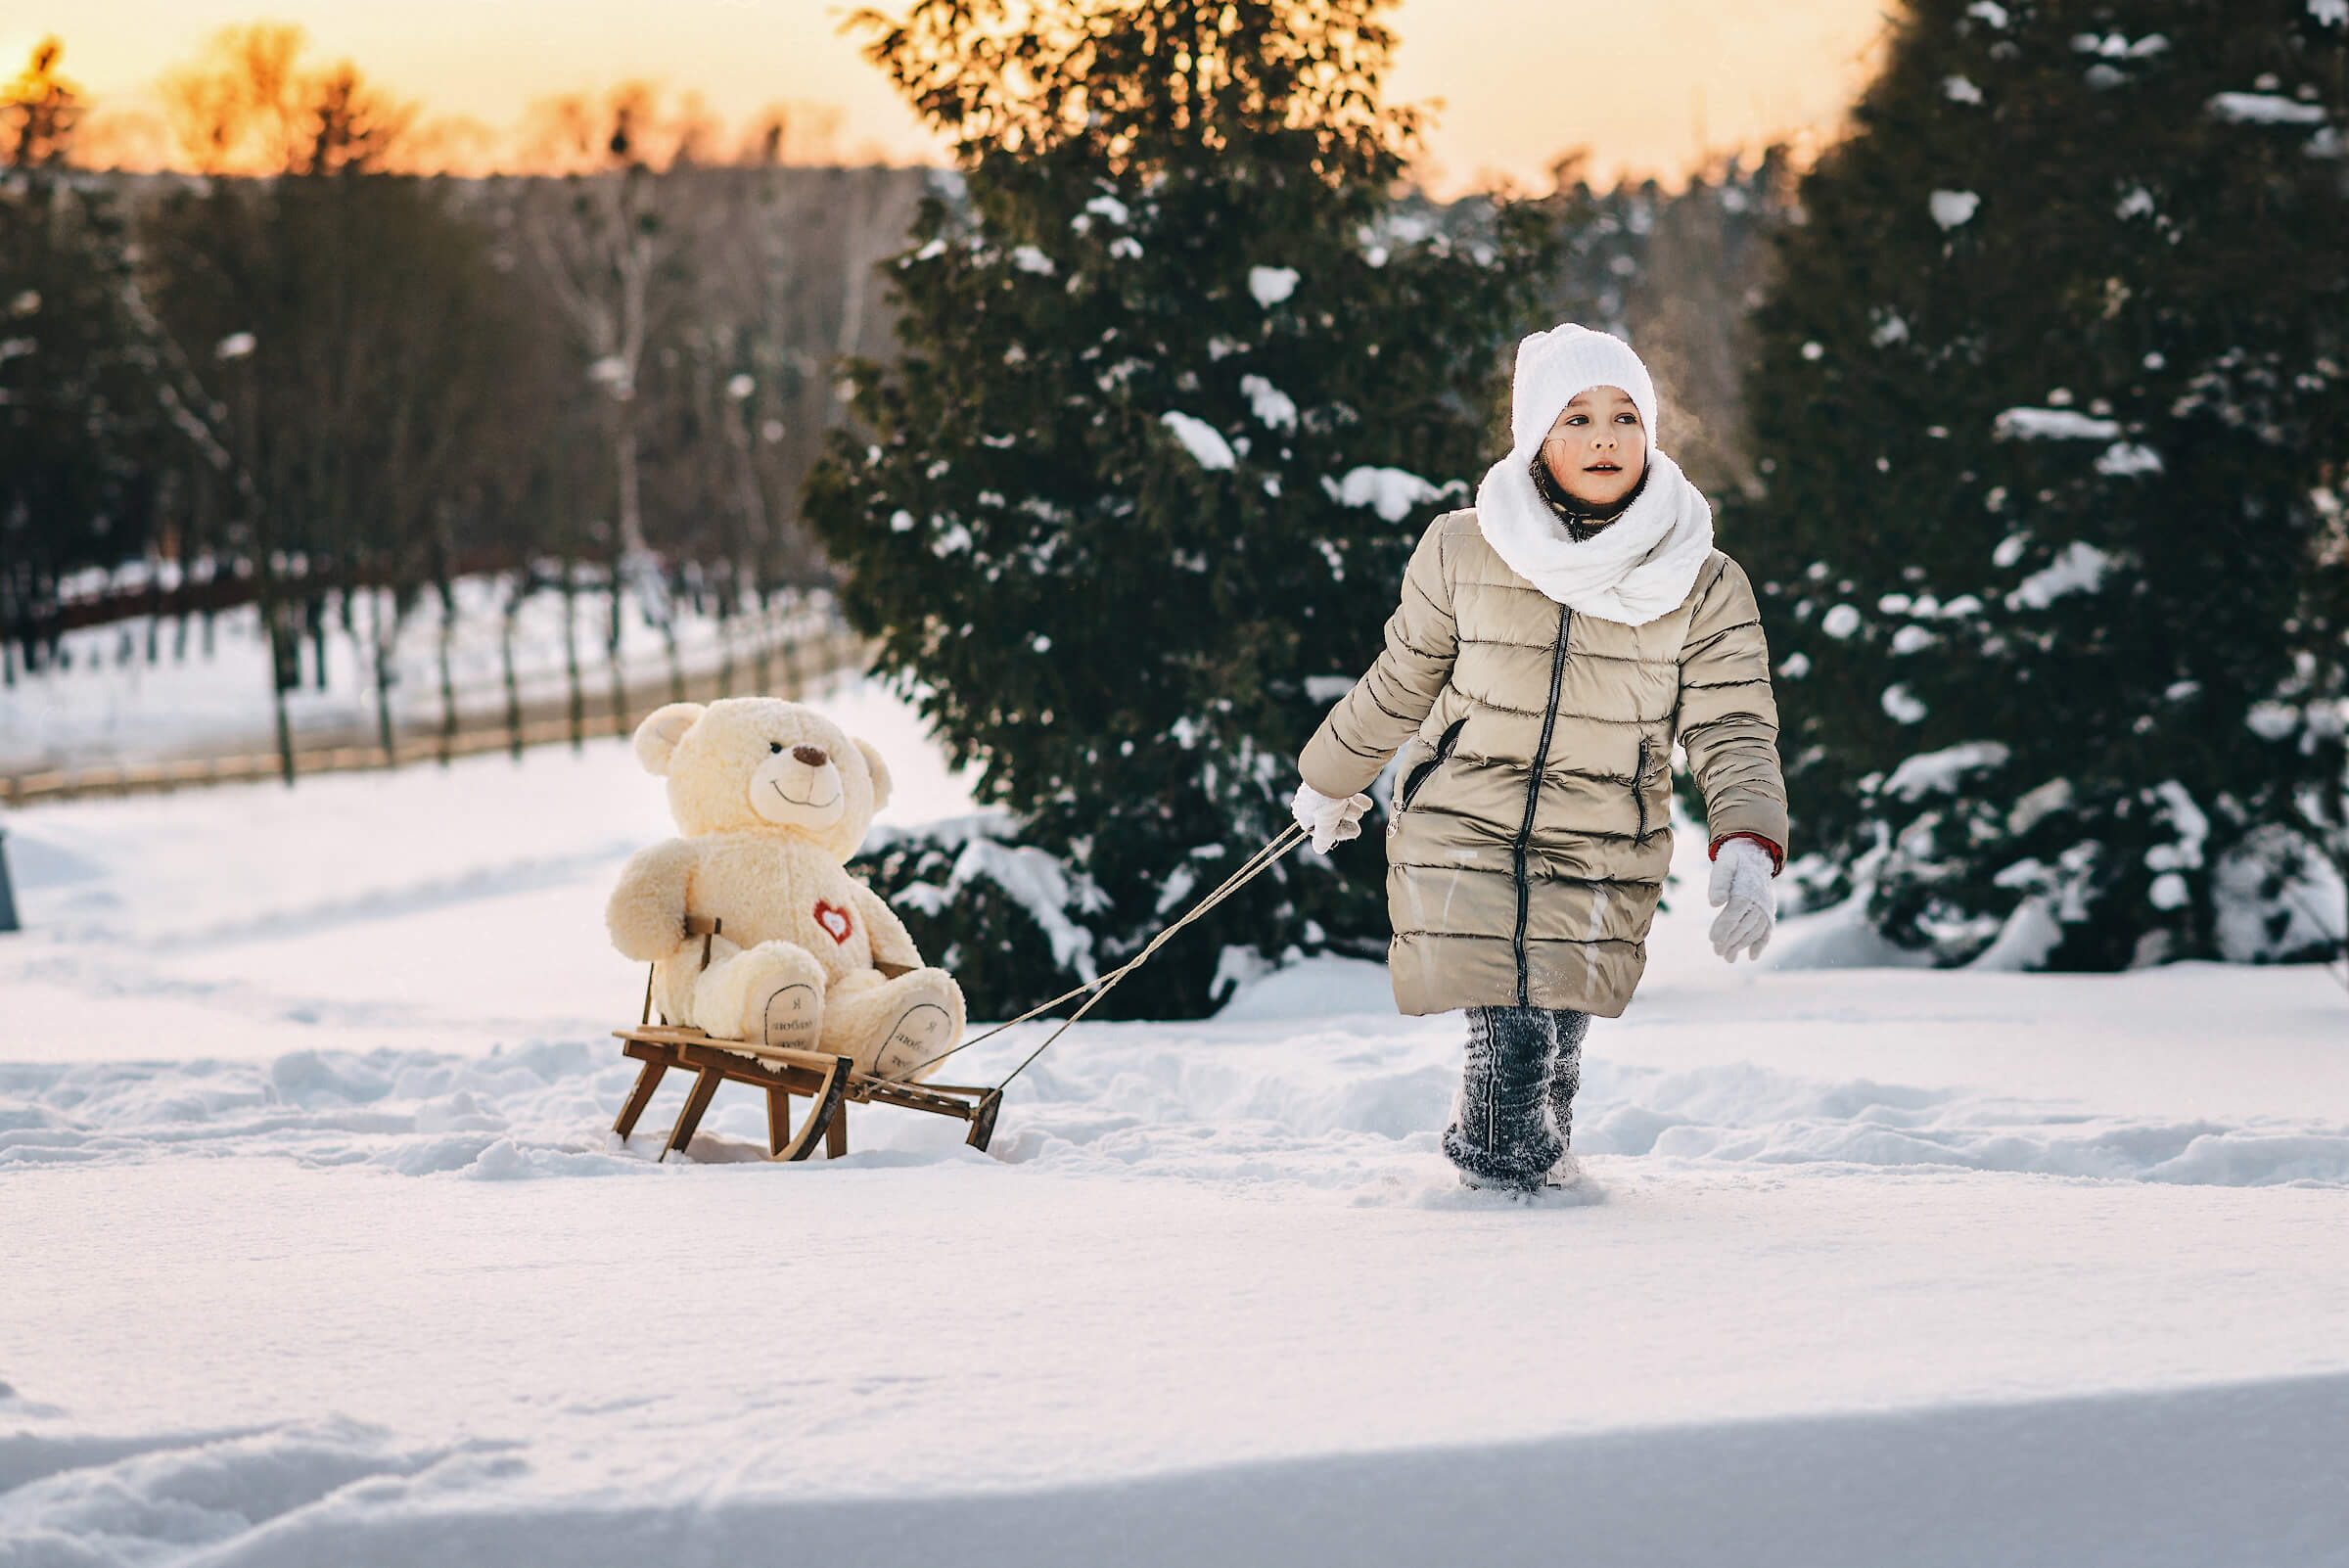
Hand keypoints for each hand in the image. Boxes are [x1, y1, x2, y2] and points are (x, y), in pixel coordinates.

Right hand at [1291, 781, 1372, 852]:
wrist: (1335, 773)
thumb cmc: (1325, 801)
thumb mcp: (1325, 825)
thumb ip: (1323, 838)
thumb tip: (1319, 850)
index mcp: (1305, 811)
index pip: (1322, 830)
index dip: (1336, 832)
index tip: (1345, 831)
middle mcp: (1316, 802)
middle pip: (1336, 820)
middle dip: (1346, 821)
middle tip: (1351, 819)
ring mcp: (1330, 792)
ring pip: (1346, 809)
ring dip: (1354, 811)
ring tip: (1357, 809)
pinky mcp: (1341, 783)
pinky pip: (1353, 797)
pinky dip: (1361, 802)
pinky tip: (1367, 804)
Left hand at [1707, 837, 1775, 962]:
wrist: (1752, 856)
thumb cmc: (1733, 863)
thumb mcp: (1723, 866)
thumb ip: (1719, 883)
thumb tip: (1714, 903)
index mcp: (1747, 890)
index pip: (1735, 913)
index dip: (1724, 927)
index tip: (1713, 939)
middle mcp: (1759, 902)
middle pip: (1744, 926)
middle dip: (1730, 941)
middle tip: (1717, 952)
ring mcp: (1765, 908)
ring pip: (1754, 931)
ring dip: (1741, 946)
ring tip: (1727, 957)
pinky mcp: (1768, 912)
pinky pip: (1767, 931)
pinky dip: (1761, 944)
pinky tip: (1752, 956)